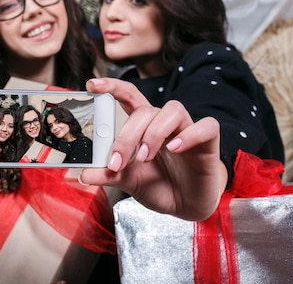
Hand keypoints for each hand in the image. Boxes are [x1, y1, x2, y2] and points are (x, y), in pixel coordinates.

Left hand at [80, 78, 223, 220]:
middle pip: (145, 110)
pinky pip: (205, 126)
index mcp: (143, 126)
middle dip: (127, 135)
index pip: (129, 96)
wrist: (186, 207)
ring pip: (173, 110)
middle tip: (117, 161)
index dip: (112, 86)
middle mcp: (164, 123)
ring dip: (154, 133)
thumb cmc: (159, 186)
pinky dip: (189, 135)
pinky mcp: (208, 142)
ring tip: (144, 157)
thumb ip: (109, 175)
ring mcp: (187, 130)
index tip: (91, 85)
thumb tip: (83, 175)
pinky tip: (175, 149)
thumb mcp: (129, 181)